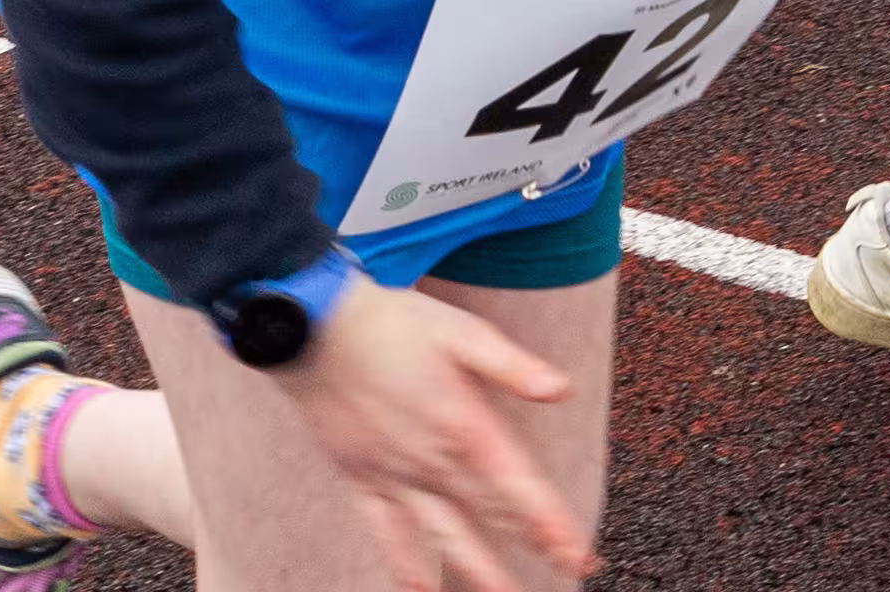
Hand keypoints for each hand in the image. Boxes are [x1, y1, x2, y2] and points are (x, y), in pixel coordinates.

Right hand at [275, 277, 592, 591]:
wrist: (314, 329)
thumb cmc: (394, 324)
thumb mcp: (464, 332)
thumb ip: (512, 367)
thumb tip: (560, 389)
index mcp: (463, 425)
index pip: (515, 487)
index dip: (549, 523)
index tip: (576, 554)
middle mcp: (429, 459)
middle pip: (488, 514)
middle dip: (532, 546)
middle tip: (571, 574)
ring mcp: (392, 473)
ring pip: (440, 534)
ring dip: (475, 569)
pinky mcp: (361, 476)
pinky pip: (384, 530)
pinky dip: (402, 561)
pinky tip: (418, 588)